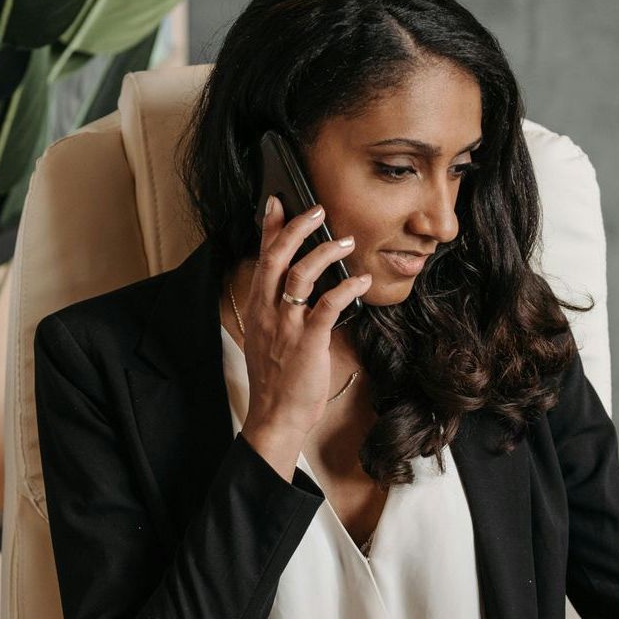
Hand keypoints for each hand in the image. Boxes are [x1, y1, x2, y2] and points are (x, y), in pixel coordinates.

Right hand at [241, 195, 372, 436]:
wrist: (275, 417)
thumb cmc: (276, 380)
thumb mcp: (268, 339)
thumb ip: (277, 311)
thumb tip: (299, 289)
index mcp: (257, 308)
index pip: (261, 258)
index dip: (269, 227)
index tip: (277, 201)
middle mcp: (267, 311)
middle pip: (277, 256)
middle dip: (297, 227)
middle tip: (318, 209)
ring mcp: (287, 326)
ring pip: (300, 274)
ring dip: (325, 252)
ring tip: (346, 241)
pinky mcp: (308, 341)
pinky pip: (328, 306)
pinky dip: (346, 288)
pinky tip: (361, 280)